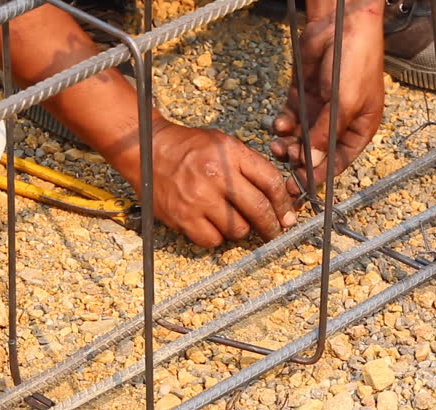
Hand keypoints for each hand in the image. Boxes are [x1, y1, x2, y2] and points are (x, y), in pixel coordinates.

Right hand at [144, 124, 295, 246]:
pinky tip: (211, 224)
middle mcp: (216, 176)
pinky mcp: (183, 217)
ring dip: (240, 229)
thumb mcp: (224, 144)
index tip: (288, 217)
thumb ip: (250, 166)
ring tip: (231, 219)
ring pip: (237, 229)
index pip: (270, 182)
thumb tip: (279, 197)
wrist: (147, 149)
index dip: (284, 204)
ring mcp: (198, 198)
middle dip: (271, 226)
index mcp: (231, 154)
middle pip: (258, 210)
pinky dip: (216, 237)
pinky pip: (213, 240)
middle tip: (275, 233)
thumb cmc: (190, 148)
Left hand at [270, 0, 384, 195]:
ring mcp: (320, 109)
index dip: (320, 176)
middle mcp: (339, 123)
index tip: (300, 189)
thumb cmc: (355, 62)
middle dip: (299, 160)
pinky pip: (290, 118)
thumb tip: (311, 166)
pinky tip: (280, 126)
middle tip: (285, 163)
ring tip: (279, 145)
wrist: (341, 23)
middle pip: (316, 152)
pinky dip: (283, 125)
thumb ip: (324, 136)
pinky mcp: (303, 95)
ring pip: (300, 137)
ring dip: (288, 145)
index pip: (338, 162)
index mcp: (359, 129)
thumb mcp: (344, 104)